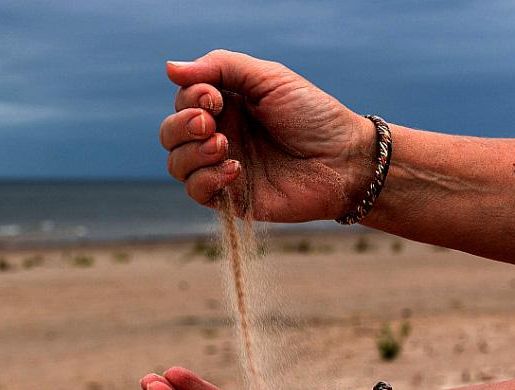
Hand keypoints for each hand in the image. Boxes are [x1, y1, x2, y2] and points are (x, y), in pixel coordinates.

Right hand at [159, 50, 376, 221]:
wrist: (344, 161)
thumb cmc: (313, 115)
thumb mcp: (268, 78)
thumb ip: (221, 67)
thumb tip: (170, 67)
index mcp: (226, 105)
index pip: (184, 100)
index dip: (190, 98)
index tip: (214, 97)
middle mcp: (218, 135)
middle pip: (171, 133)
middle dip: (182, 126)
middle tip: (211, 123)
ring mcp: (221, 167)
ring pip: (176, 163)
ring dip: (191, 153)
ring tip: (224, 146)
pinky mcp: (230, 197)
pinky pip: (195, 191)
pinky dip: (207, 178)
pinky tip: (236, 169)